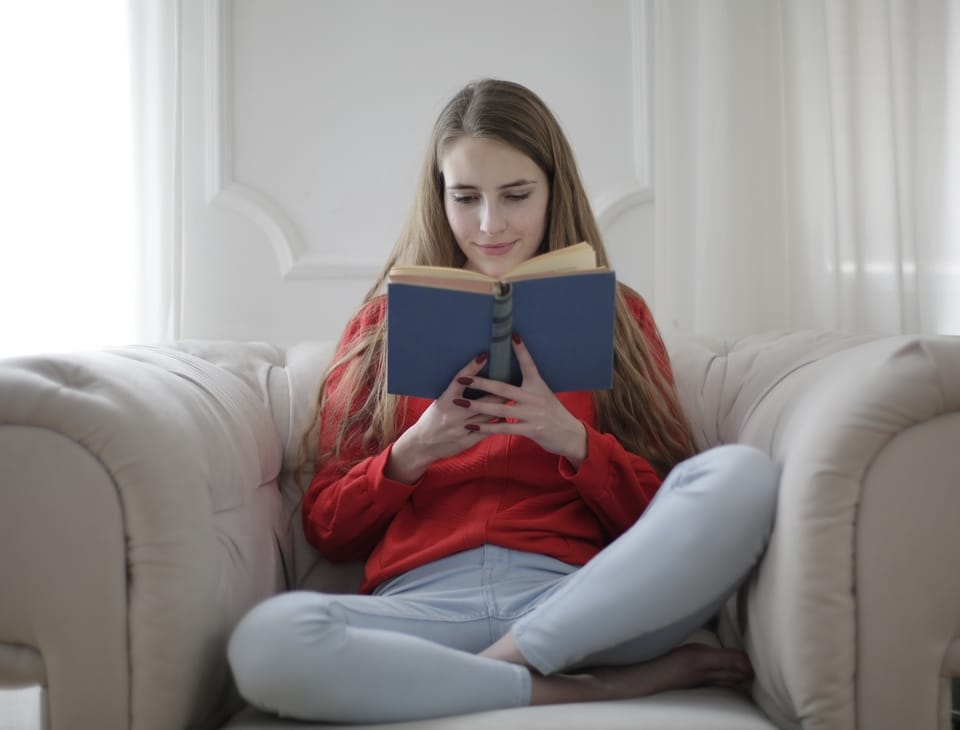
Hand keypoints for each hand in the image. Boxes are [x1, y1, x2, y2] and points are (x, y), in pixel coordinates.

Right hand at [385, 352, 505, 483]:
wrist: (422, 445)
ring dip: (501, 407)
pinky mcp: (466, 441)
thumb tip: (472, 378)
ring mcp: (461, 429)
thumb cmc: (431, 420)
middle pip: (483, 400)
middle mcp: (453, 415)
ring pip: (488, 416)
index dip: (472, 368)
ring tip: (515, 398)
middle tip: (512, 380)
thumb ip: (455, 394)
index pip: (459, 381)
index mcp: (444, 401)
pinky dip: (497, 423)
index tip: (484, 356)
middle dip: (498, 391)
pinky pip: (487, 431)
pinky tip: (505, 417)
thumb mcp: (439, 403)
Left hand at [456, 333, 587, 466]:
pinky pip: (504, 427)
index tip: (512, 335)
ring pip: (500, 408)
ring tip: (460, 403)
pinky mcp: (531, 429)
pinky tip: (473, 426)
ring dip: (478, 406)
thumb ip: (527, 388)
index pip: (528, 364)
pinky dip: (487, 427)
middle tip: (462, 377)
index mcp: (538, 385)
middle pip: (503, 388)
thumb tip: (509, 377)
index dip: (520, 350)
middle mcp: (535, 397)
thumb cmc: (553, 413)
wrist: (569, 435)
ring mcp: (533, 414)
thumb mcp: (543, 395)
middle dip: (481, 382)